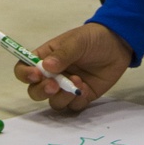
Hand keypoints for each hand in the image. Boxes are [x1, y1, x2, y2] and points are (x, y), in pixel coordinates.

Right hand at [14, 23, 132, 110]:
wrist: (119, 45)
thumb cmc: (93, 38)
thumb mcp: (77, 41)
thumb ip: (63, 54)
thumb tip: (45, 67)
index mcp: (45, 58)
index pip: (24, 69)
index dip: (25, 74)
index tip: (35, 75)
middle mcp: (53, 75)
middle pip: (35, 91)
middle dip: (42, 91)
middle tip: (54, 85)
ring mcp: (66, 87)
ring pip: (53, 102)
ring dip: (62, 96)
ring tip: (77, 82)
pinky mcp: (81, 96)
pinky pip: (73, 106)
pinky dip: (77, 100)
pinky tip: (85, 87)